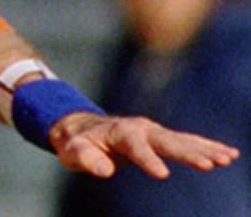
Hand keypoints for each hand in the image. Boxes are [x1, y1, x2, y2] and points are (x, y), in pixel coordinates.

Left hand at [50, 111, 239, 178]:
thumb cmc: (76, 142)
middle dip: (189, 153)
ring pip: (183, 140)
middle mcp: (141, 128)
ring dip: (206, 149)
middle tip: (210, 164)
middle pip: (168, 141)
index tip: (162, 175)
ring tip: (227, 158)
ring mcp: (154, 132)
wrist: (82, 127)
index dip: (148, 160)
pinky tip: (228, 154)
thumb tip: (105, 169)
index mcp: (120, 132)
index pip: (136, 147)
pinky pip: (188, 142)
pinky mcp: (162, 138)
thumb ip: (86, 158)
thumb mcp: (73, 150)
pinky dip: (207, 147)